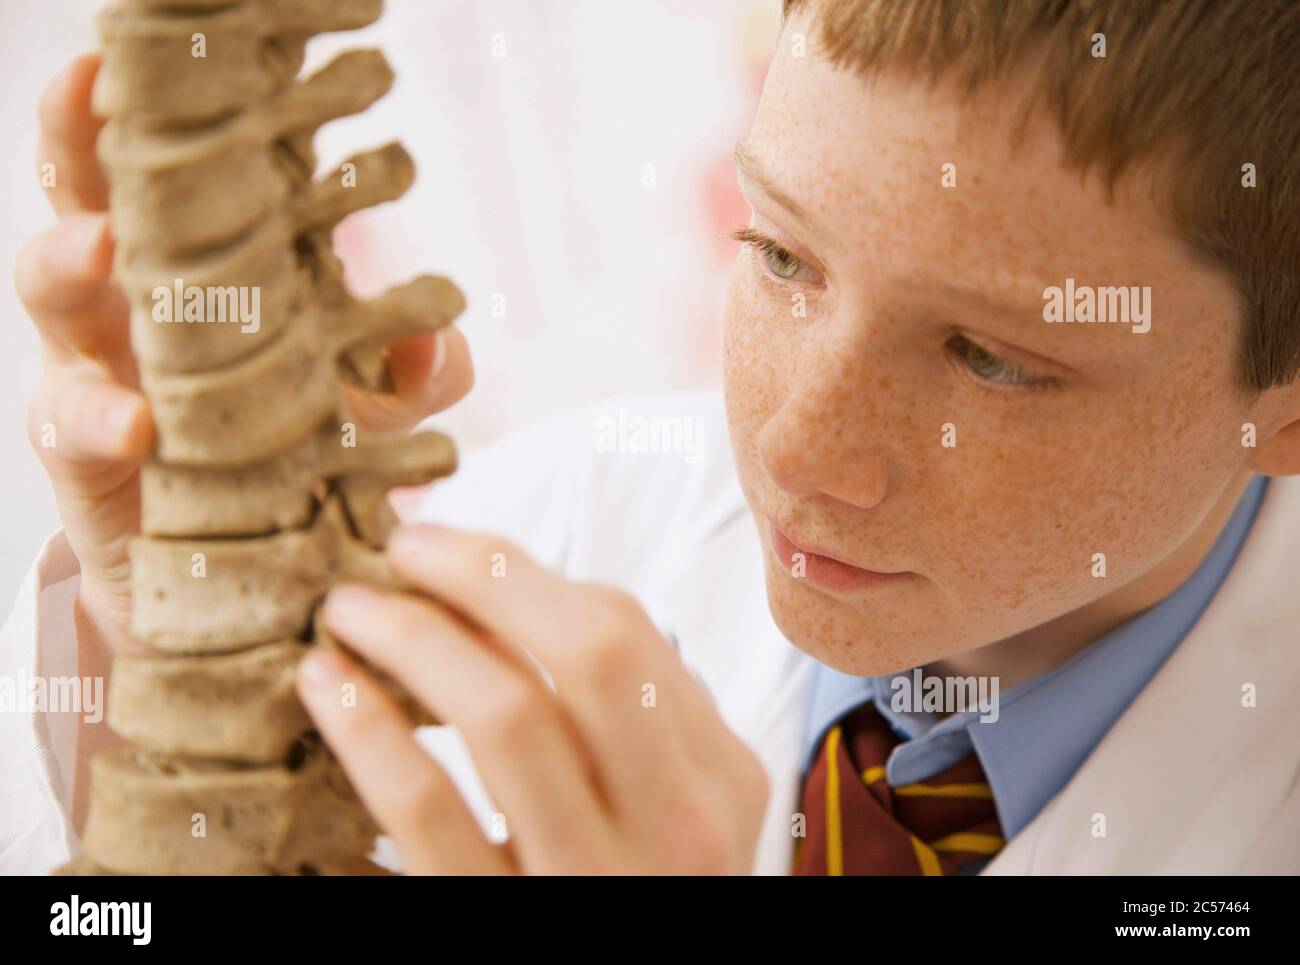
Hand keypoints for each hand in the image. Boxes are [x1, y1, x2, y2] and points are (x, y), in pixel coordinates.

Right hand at [16, 54, 474, 649]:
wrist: (248, 587)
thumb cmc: (296, 469)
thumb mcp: (368, 415)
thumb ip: (411, 374)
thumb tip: (440, 342)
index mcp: (197, 279)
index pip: (168, 177)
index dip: (159, 110)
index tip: (160, 50)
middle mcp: (136, 312)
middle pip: (83, 200)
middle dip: (80, 143)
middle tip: (91, 88)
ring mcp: (99, 376)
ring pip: (50, 294)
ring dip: (68, 256)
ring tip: (101, 246)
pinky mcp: (85, 461)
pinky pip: (67, 424)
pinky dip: (96, 413)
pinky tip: (134, 419)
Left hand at [296, 524, 770, 873]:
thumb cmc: (634, 888)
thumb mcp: (667, 807)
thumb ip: (626, 716)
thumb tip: (501, 595)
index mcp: (718, 778)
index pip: (625, 633)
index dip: (519, 570)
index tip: (447, 545)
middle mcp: (678, 825)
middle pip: (589, 651)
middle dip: (483, 575)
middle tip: (402, 549)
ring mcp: (597, 881)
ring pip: (508, 719)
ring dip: (415, 639)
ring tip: (350, 612)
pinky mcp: (506, 928)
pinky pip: (433, 815)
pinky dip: (371, 735)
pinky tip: (331, 692)